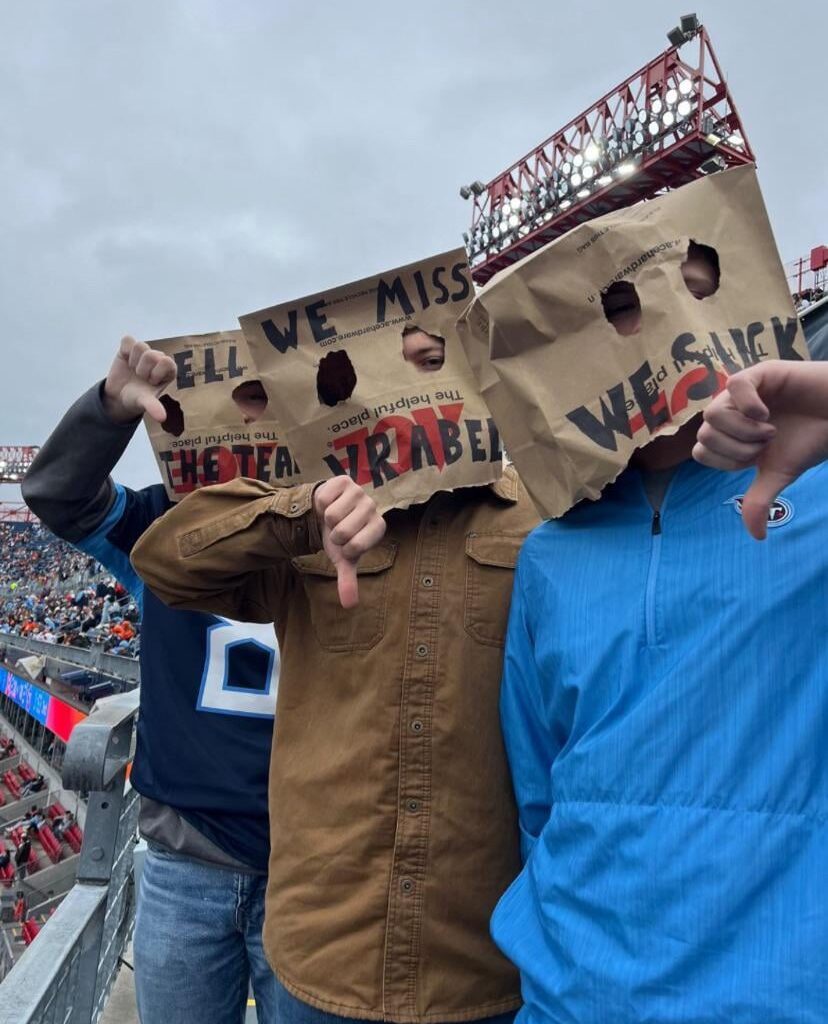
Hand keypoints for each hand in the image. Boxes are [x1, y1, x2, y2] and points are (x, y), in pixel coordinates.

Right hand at [103, 336, 175, 423]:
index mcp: (169, 370)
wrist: (118, 396)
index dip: (155, 373)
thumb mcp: (145, 403)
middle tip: (140, 378)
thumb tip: (162, 418)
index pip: (167, 361)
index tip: (150, 382)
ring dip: (134, 361)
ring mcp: (144, 352)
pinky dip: (124, 351)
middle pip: (152, 354)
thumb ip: (153, 407)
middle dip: (142, 370)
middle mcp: (159, 359)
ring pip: (140, 346)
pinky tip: (126, 361)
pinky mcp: (129, 347)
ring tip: (134, 371)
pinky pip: (128, 340)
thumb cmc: (137, 398)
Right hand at [313, 477, 385, 608]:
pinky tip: (328, 503)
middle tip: (337, 529)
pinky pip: (323, 498)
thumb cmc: (340, 537)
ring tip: (333, 517)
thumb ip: (347, 580)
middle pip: (341, 530)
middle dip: (333, 534)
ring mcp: (359, 491)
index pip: (355, 547)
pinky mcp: (343, 480)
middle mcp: (373, 507)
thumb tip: (349, 605)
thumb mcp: (343, 559)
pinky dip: (320, 504)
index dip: (343, 549)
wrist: (325, 513)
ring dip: (326, 519)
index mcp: (378, 528)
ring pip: (331, 514)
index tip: (346, 544)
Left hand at [693, 360, 827, 538]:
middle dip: (737, 449)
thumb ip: (759, 500)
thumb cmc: (809, 441)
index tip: (755, 459)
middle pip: (703, 434)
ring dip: (744, 431)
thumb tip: (756, 537)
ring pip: (713, 414)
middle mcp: (730, 413)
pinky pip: (734, 385)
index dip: (725, 461)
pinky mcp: (760, 373)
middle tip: (767, 443)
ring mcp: (742, 393)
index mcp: (729, 435)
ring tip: (770, 430)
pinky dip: (748, 406)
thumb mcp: (780, 474)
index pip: (700, 451)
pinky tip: (766, 413)